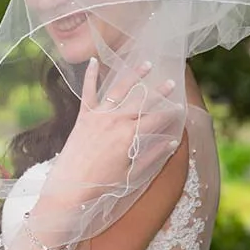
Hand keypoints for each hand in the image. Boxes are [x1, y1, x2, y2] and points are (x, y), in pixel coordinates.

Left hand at [49, 58, 180, 199]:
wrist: (69, 189)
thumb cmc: (103, 186)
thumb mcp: (132, 174)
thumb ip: (152, 156)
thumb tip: (172, 142)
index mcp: (130, 135)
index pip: (156, 119)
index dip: (170, 114)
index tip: (180, 108)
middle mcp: (116, 120)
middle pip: (142, 101)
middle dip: (159, 92)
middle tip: (171, 82)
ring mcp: (98, 116)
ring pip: (120, 90)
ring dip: (134, 76)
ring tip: (147, 64)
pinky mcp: (83, 116)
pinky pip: (88, 91)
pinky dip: (90, 75)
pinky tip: (94, 60)